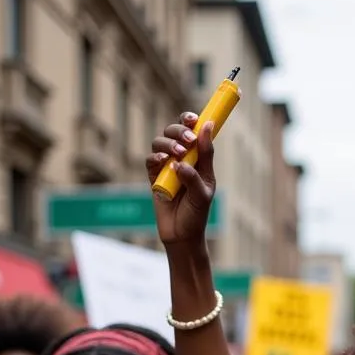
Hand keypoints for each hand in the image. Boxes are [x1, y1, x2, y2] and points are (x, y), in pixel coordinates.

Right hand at [146, 112, 215, 245]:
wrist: (182, 235)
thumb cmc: (197, 214)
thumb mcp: (204, 188)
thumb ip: (203, 160)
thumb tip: (203, 131)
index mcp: (198, 159)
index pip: (193, 132)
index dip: (191, 121)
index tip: (194, 119)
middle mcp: (181, 158)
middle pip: (174, 131)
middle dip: (179, 131)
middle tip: (188, 142)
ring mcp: (166, 166)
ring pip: (160, 142)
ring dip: (168, 144)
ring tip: (178, 155)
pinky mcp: (153, 176)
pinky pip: (150, 160)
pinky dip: (156, 158)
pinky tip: (164, 163)